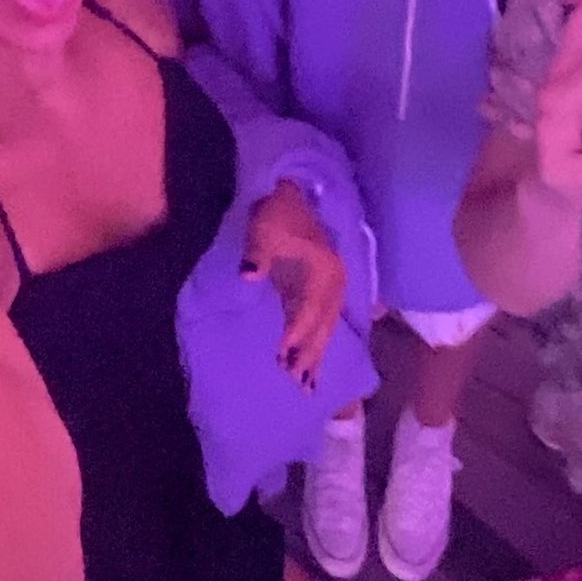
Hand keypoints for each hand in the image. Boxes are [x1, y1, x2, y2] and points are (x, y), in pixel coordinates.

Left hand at [242, 181, 346, 387]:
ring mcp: (330, 290)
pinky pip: (321, 325)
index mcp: (323, 270)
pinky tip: (311, 369)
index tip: (283, 354)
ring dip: (315, 355)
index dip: (297, 331)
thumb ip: (258, 254)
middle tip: (297, 382)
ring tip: (306, 385)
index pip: (310, 307)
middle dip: (310, 353)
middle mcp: (333, 284)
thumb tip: (248, 275)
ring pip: (325, 328)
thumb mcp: (264, 229)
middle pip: (322, 324)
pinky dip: (316, 346)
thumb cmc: (276, 213)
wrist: (293, 195)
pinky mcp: (319, 294)